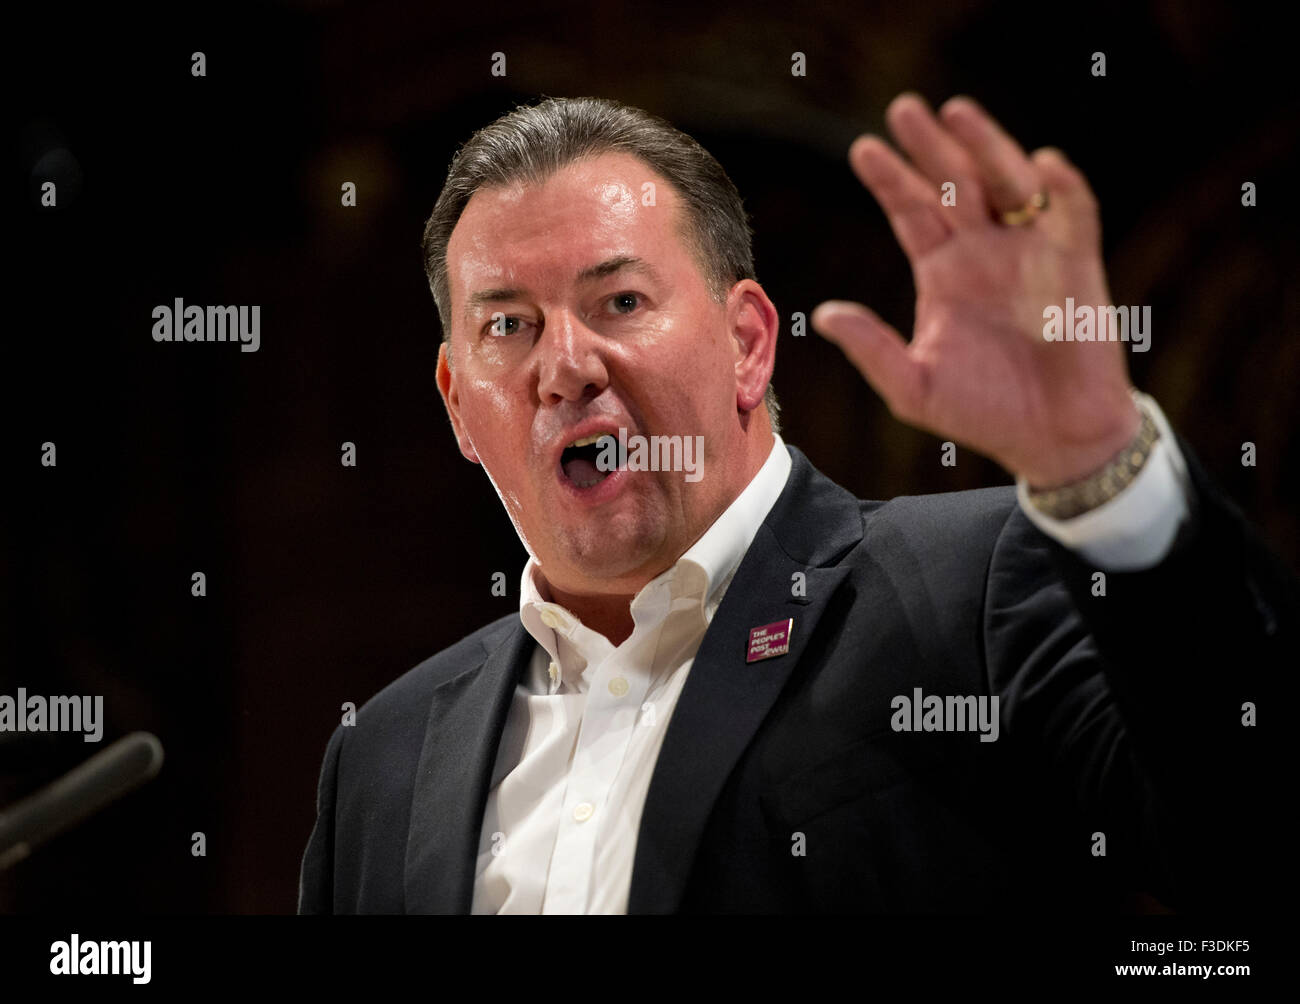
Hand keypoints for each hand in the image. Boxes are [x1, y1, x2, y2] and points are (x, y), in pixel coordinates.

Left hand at [811, 93, 1139, 488]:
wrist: (1052, 438)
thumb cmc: (983, 413)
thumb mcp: (914, 386)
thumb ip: (872, 349)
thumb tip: (823, 314)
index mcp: (943, 272)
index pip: (912, 213)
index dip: (891, 180)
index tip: (863, 149)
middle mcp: (984, 251)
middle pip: (954, 184)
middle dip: (931, 147)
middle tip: (904, 109)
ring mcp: (1031, 251)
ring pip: (1007, 184)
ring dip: (986, 148)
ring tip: (958, 114)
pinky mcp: (1077, 262)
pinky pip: (1072, 214)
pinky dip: (1062, 189)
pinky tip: (1042, 166)